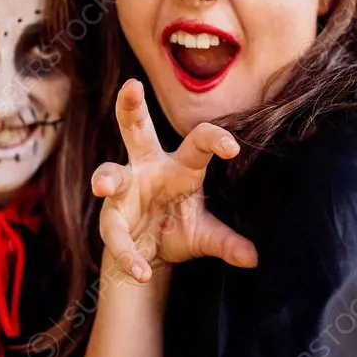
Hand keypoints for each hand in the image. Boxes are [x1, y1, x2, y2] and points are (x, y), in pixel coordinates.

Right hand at [92, 79, 257, 282]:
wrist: (149, 255)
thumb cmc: (179, 228)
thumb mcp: (204, 235)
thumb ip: (226, 243)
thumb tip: (254, 258)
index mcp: (180, 165)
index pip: (198, 142)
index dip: (214, 139)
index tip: (233, 149)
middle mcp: (148, 167)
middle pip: (137, 129)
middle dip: (131, 107)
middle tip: (131, 86)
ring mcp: (124, 188)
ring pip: (109, 171)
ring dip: (105, 177)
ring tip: (102, 186)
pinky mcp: (110, 216)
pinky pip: (113, 231)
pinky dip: (126, 253)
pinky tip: (139, 270)